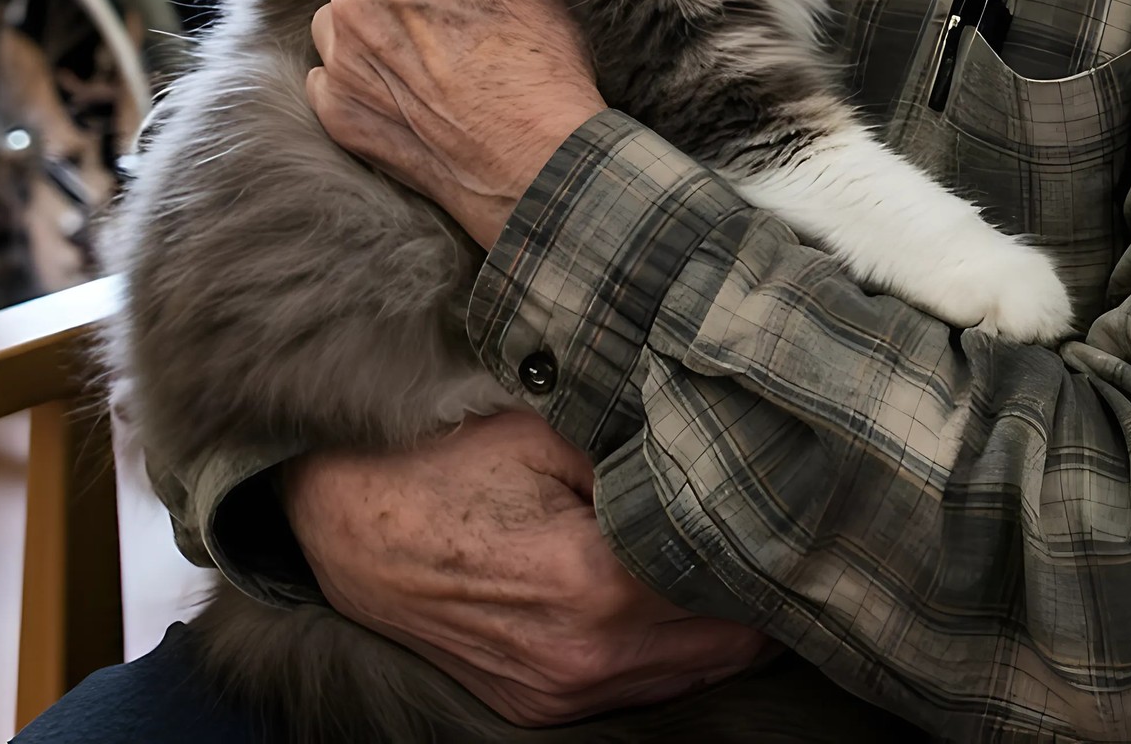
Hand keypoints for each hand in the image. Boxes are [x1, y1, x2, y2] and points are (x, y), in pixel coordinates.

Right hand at [287, 411, 770, 724]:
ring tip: (735, 550)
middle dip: (755, 588)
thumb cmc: (435, 461)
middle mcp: (581, 661)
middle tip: (779, 522)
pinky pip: (637, 686)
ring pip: (687, 675)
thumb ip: (634, 448)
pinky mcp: (535, 702)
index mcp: (592, 588)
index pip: (727, 585)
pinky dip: (670, 648)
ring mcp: (555, 694)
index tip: (794, 499)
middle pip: (725, 645)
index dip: (767, 541)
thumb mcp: (543, 430)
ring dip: (719, 623)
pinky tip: (678, 590)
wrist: (337, 519)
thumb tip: (715, 444)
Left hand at [307, 0, 604, 245]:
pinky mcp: (339, 113)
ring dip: (366, 8)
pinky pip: (329, 69)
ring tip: (422, 33)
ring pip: (335, 7)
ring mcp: (340, 62)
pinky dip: (358, 65)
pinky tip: (405, 75)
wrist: (535, 163)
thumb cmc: (538, 58)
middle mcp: (353, 2)